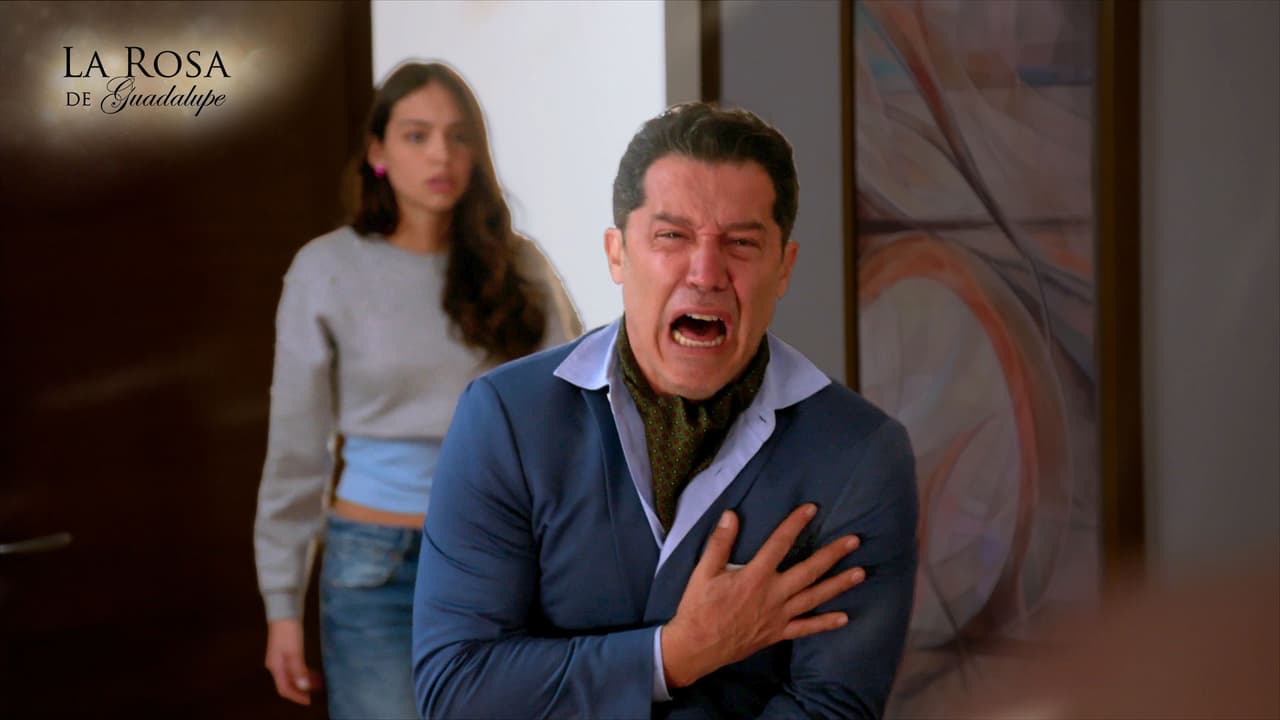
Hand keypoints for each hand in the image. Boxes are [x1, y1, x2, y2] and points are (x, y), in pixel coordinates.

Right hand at [265, 618, 322, 704]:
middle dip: (302, 689)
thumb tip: (302, 686)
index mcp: (276, 666)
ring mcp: (280, 658)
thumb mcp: (295, 651)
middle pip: (288, 683)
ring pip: (292, 675)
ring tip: (318, 681)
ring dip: (304, 680)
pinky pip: (294, 667)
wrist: (284, 611)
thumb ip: (298, 669)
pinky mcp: (285, 651)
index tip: (309, 701)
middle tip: (318, 690)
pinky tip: (312, 671)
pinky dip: (303, 672)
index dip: (296, 697)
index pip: (284, 689)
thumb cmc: (288, 630)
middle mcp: (276, 665)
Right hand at [661, 504, 863, 688]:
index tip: (812, 509)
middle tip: (854, 541)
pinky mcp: (777, 633)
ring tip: (860, 573)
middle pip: (809, 571)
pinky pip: (806, 628)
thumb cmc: (698, 608)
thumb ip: (720, 543)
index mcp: (754, 577)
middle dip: (833, 554)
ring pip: (814, 598)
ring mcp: (778, 616)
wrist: (696, 648)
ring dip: (839, 585)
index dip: (795, 524)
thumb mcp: (703, 572)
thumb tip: (731, 514)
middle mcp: (772, 595)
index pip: (779, 544)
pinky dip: (825, 624)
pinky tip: (844, 618)